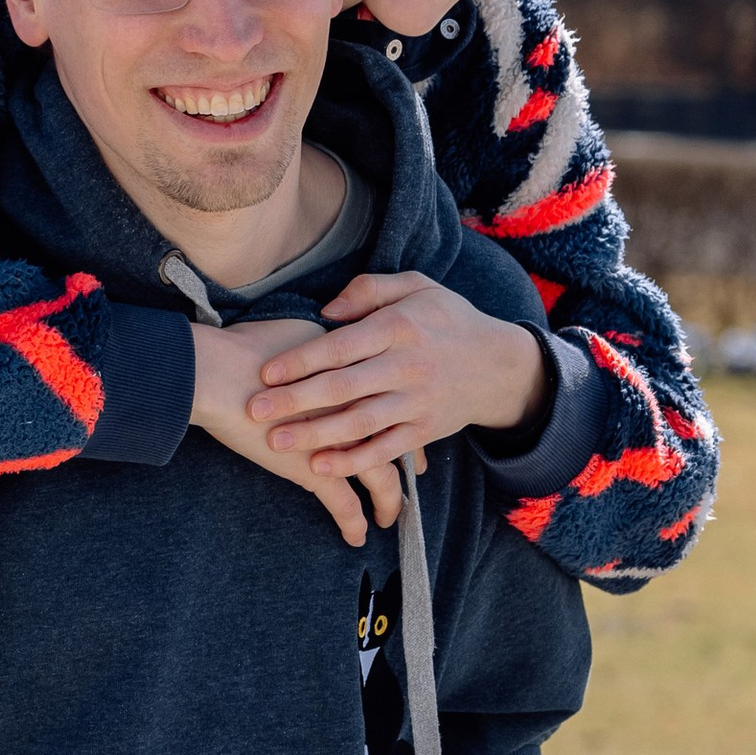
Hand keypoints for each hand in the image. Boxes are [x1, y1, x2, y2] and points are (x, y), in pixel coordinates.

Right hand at [188, 321, 400, 546]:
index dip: (404, 415)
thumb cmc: (247, 347)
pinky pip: (344, 503)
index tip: (409, 425)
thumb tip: (332, 342)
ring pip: (380, 477)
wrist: (217, 371)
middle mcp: (357, 409)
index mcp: (357, 372)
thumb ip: (325, 344)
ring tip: (388, 516)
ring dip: (388, 500)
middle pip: (396, 439)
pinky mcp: (314, 469)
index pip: (392, 399)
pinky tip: (357, 536)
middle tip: (416, 472)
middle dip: (406, 458)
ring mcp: (339, 441)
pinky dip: (352, 522)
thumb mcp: (298, 331)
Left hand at [252, 271, 544, 487]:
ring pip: (360, 422)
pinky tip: (322, 468)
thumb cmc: (447, 320)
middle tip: (255, 410)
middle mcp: (408, 365)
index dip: (300, 360)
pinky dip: (354, 461)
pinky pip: (385, 450)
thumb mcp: (417, 286)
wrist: (500, 364)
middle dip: (296, 401)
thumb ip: (369, 290)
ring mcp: (417, 401)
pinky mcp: (425, 431)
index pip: (340, 346)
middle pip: (343, 387)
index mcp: (399, 326)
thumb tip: (325, 310)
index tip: (265, 372)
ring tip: (277, 442)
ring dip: (316, 435)